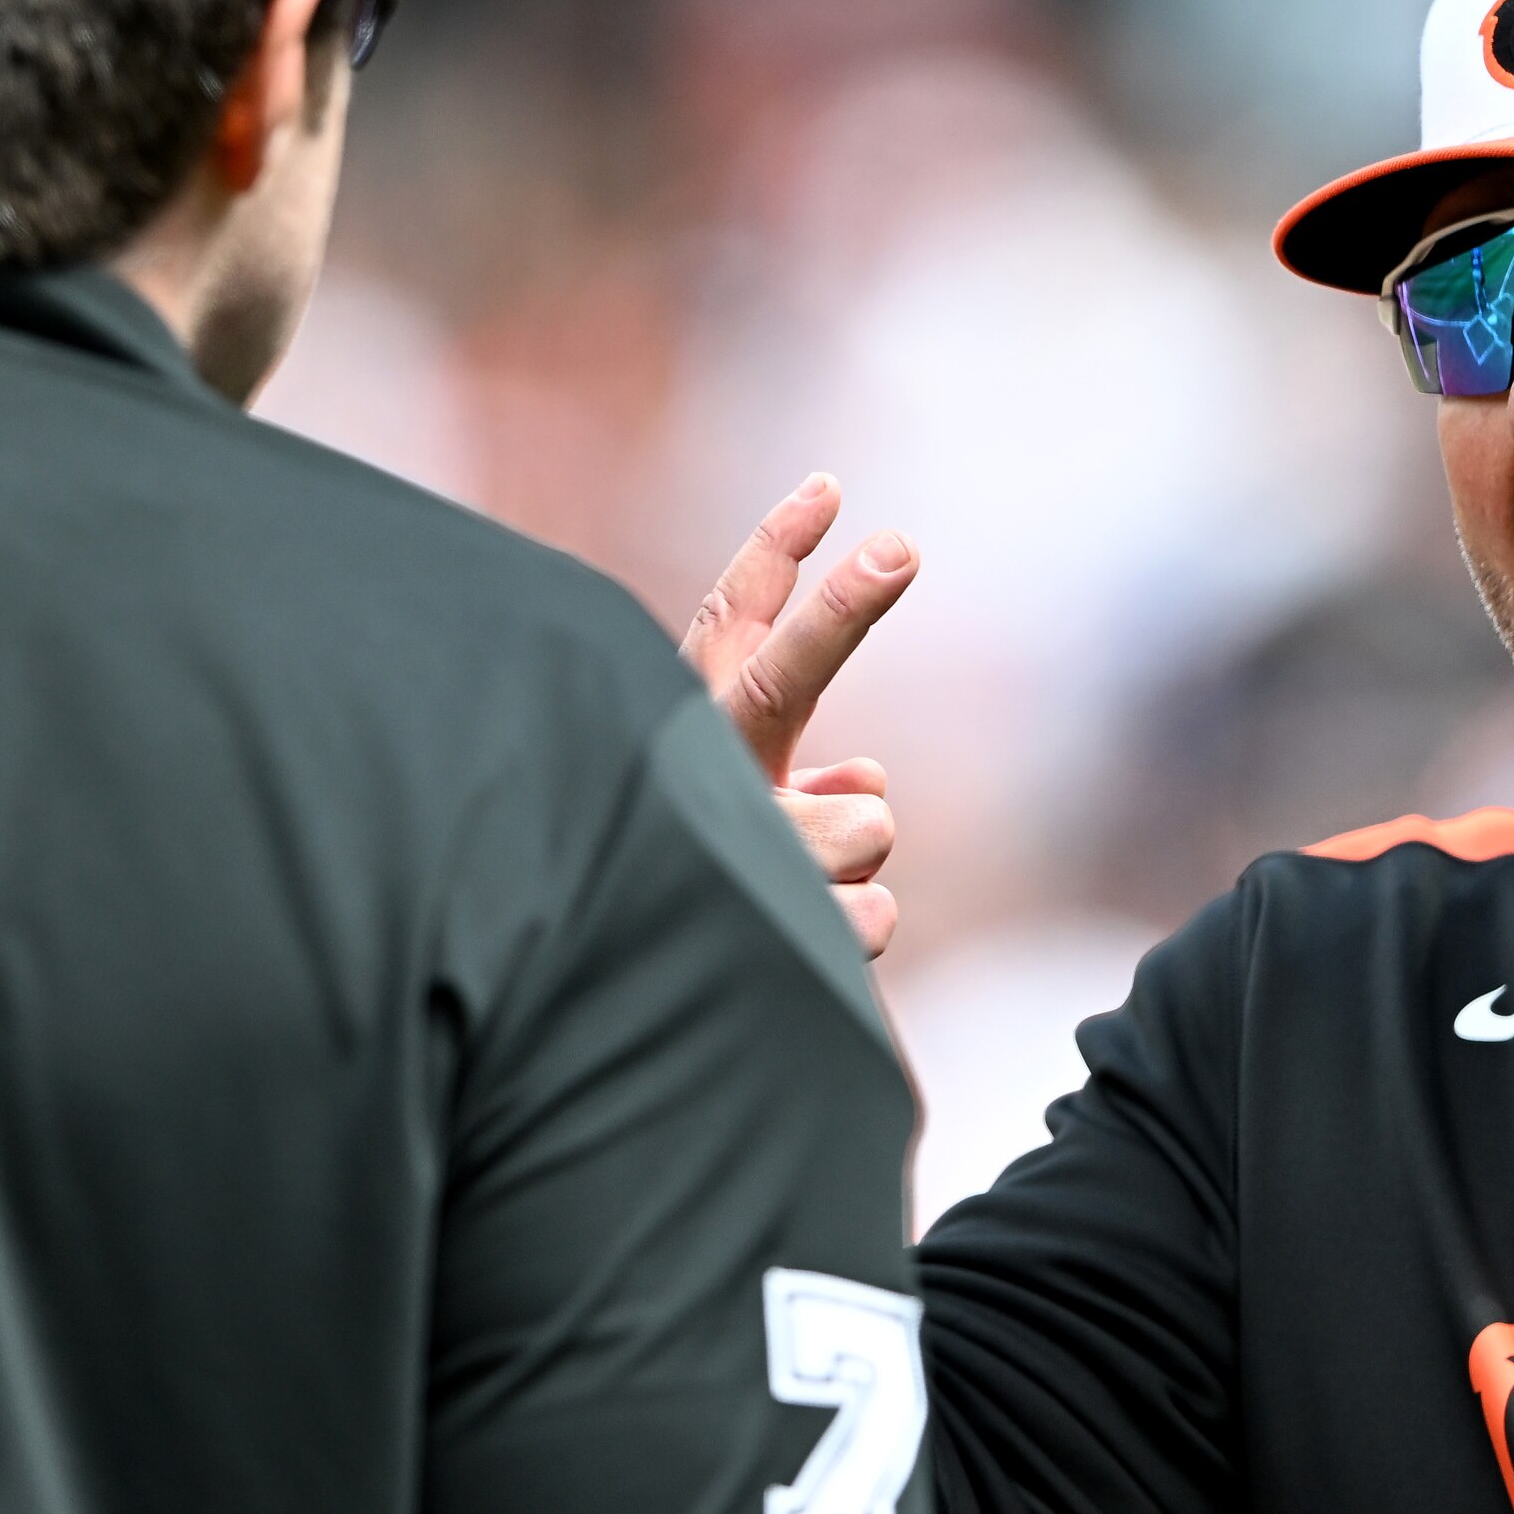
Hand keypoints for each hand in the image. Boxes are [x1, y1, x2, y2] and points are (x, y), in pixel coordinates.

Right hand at [680, 477, 915, 958]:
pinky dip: (856, 930)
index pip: (725, 625)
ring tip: (797, 901)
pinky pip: (877, 912)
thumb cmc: (680, 899)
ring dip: (853, 865)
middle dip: (841, 610)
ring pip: (866, 823)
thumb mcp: (740, 828)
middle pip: (780, 681)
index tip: (829, 491)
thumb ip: (804, 785)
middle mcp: (700, 777)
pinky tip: (801, 950)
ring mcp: (733, 849)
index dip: (774, 555)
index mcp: (689, 735)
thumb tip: (868, 773)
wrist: (613, 1022)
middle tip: (900, 549)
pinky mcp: (771, 927)